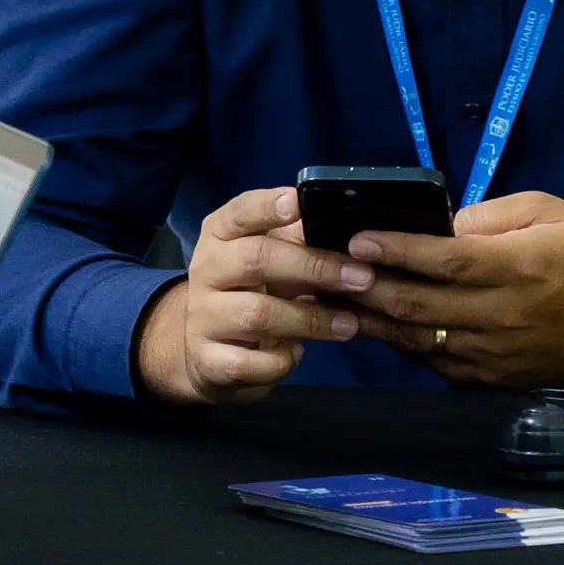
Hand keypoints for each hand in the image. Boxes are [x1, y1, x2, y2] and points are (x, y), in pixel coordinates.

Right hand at [133, 186, 368, 404]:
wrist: (206, 352)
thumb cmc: (251, 293)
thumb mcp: (270, 262)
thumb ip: (300, 245)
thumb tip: (353, 236)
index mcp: (221, 236)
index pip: (240, 212)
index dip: (268, 206)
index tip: (298, 202)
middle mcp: (207, 271)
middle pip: (255, 258)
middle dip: (313, 267)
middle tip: (360, 277)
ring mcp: (203, 317)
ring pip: (257, 314)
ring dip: (311, 320)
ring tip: (348, 324)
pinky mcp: (208, 361)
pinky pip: (251, 363)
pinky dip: (282, 359)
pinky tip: (297, 354)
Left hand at [346, 191, 563, 388]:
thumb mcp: (551, 212)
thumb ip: (490, 217)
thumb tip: (436, 227)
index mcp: (521, 269)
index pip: (446, 261)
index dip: (397, 251)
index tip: (357, 239)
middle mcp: (504, 317)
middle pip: (420, 306)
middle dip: (368, 287)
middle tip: (329, 269)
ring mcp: (495, 356)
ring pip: (419, 340)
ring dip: (373, 320)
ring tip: (336, 298)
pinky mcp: (492, 380)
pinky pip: (434, 362)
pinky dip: (402, 343)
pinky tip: (376, 324)